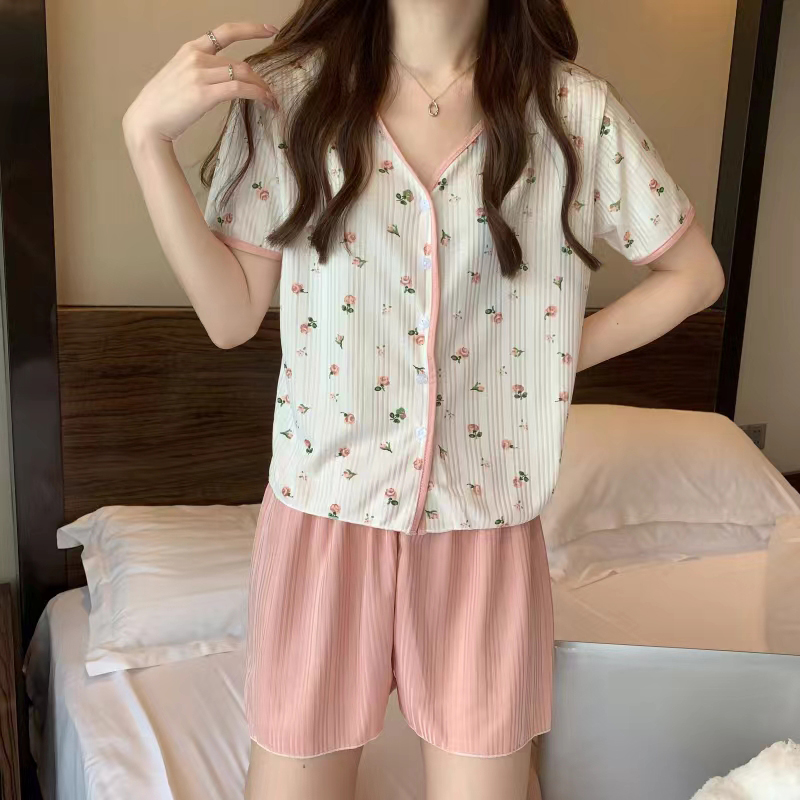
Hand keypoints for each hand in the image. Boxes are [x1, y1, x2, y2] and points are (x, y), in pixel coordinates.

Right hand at [123, 22, 279, 144]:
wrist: (146, 122)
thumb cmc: (162, 106)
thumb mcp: (179, 77)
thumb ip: (199, 72)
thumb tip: (221, 79)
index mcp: (190, 49)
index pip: (225, 31)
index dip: (250, 29)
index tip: (269, 29)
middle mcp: (196, 57)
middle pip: (240, 63)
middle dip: (260, 79)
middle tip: (270, 93)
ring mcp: (200, 75)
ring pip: (243, 74)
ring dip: (262, 88)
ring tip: (271, 102)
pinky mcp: (204, 94)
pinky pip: (240, 88)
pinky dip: (258, 94)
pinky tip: (266, 102)